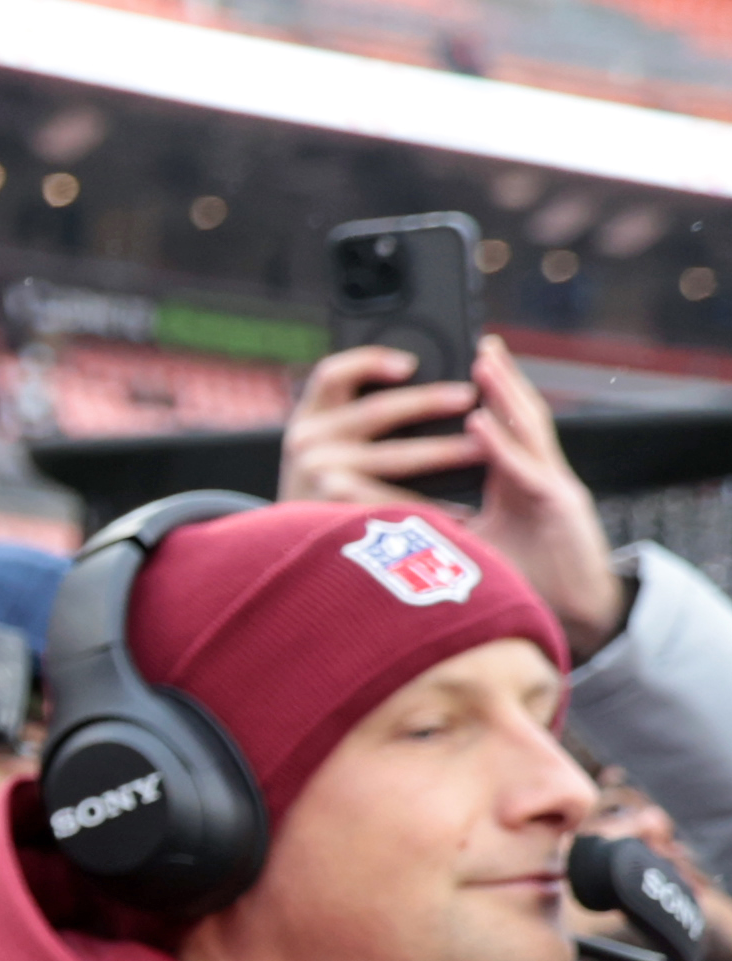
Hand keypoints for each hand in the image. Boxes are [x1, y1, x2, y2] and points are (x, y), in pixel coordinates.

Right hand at [281, 340, 480, 506]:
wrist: (290, 554)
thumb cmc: (322, 497)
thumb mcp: (323, 452)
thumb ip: (353, 424)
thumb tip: (426, 391)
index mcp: (308, 419)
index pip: (332, 374)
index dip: (371, 361)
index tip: (411, 363)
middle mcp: (306, 442)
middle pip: (378, 410)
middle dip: (430, 401)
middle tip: (471, 396)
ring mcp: (318, 475)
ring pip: (396, 455)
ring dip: (445, 451)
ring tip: (483, 449)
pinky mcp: (335, 508)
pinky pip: (396, 499)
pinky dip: (432, 504)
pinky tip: (462, 508)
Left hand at [463, 337, 624, 660]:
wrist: (578, 618)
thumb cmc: (525, 584)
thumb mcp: (476, 547)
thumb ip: (443, 524)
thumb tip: (383, 518)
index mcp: (519, 483)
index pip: (503, 432)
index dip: (490, 401)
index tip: (468, 371)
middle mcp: (539, 477)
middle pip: (520, 419)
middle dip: (502, 380)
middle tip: (480, 343)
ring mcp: (553, 488)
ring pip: (529, 432)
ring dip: (506, 393)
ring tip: (484, 360)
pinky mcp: (560, 507)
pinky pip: (526, 470)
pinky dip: (501, 445)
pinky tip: (479, 422)